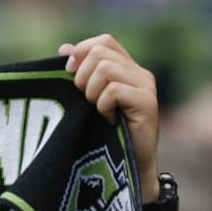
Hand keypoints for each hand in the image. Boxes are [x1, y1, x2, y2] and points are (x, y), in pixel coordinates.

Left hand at [59, 35, 158, 202]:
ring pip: (105, 69)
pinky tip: (108, 119)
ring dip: (92, 92)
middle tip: (86, 100)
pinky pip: (113, 90)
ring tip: (98, 110)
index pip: (104, 41)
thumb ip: (80, 74)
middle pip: (101, 52)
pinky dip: (103, 105)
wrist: (128, 168)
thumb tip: (64, 49)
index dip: (82, 51)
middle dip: (83, 76)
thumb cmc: (105, 136)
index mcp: (126, 69)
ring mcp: (145, 87)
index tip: (69, 73)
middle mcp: (139, 73)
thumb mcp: (89, 101)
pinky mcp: (147, 102)